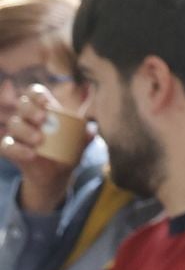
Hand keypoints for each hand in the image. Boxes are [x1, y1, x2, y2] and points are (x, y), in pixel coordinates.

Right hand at [1, 86, 85, 205]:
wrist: (56, 175)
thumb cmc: (67, 152)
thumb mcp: (78, 145)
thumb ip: (85, 137)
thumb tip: (92, 130)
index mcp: (42, 109)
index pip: (34, 94)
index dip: (37, 94)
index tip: (46, 101)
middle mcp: (26, 118)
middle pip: (23, 105)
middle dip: (31, 110)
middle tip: (42, 119)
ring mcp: (17, 133)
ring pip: (15, 124)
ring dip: (26, 130)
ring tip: (39, 140)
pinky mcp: (10, 148)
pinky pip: (7, 146)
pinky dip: (18, 150)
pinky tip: (31, 154)